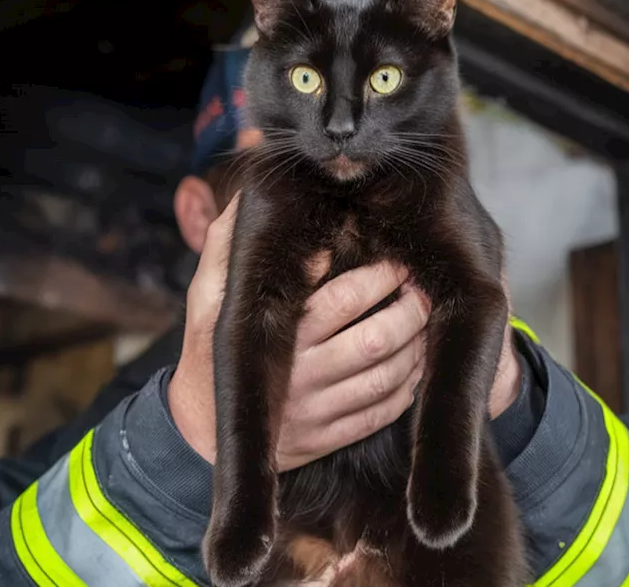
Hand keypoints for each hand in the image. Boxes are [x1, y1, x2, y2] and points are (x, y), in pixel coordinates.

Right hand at [168, 196, 520, 472]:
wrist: (199, 429)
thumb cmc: (209, 346)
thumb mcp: (207, 291)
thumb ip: (229, 240)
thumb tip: (249, 190)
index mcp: (278, 333)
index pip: (344, 300)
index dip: (380, 278)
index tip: (397, 259)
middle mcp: (301, 375)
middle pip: (375, 341)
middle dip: (410, 312)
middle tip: (425, 288)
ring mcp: (317, 412)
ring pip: (386, 379)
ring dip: (418, 349)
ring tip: (429, 322)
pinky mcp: (328, 438)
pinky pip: (381, 414)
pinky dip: (408, 389)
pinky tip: (418, 365)